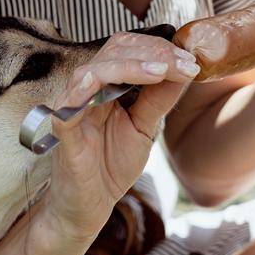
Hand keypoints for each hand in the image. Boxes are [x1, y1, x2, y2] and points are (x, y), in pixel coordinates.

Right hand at [35, 31, 198, 242]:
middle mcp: (87, 89)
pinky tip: (109, 83)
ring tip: (162, 71)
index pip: (128, 49)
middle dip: (152, 53)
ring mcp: (72, 109)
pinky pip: (68, 107)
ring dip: (130, 66)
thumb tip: (185, 70)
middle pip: (114, 51)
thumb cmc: (112, 164)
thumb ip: (159, 98)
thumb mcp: (145, 127)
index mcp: (106, 84)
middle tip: (184, 63)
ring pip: (94, 71)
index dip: (159, 49)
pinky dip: (84, 90)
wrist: (91, 204)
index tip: (190, 61)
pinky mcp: (63, 133)